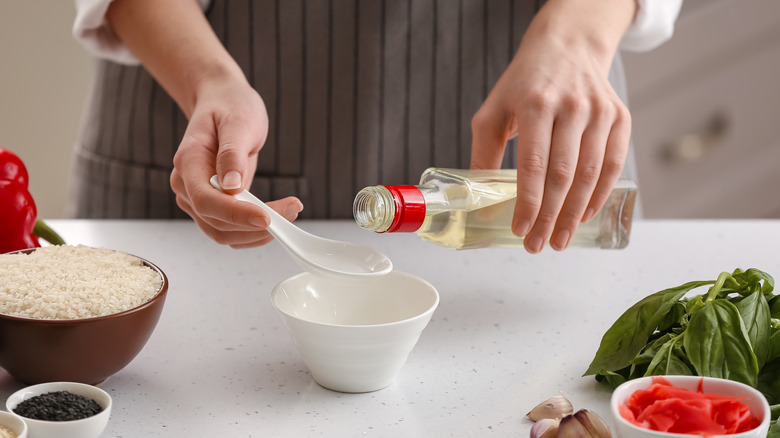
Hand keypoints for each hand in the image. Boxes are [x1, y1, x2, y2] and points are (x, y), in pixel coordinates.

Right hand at [170, 74, 302, 248]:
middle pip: (216, 223)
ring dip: (257, 233)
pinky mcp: (213, 206)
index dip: (236, 214)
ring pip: (223, 233)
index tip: (267, 217)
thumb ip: (232, 154)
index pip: (206, 200)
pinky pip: (230, 230)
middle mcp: (186, 186)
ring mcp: (197, 199)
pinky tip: (278, 217)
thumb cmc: (230, 107)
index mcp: (188, 162)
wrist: (223, 103)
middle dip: (255, 225)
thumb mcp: (238, 122)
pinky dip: (254, 232)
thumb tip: (231, 186)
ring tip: (291, 211)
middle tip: (293, 209)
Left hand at [470, 0, 634, 252]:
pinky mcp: (619, 117)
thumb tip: (476, 199)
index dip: (529, 202)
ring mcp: (599, 112)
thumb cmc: (524, 84)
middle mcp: (571, 107)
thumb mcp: (493, 110)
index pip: (533, 164)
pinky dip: (600, 194)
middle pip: (563, 175)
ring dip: (575, 214)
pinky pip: (613, 164)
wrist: (566, 47)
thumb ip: (484, 152)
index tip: (519, 230)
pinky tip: (585, 215)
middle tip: (538, 245)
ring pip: (590, 174)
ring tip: (560, 239)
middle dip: (550, 217)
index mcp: (535, 104)